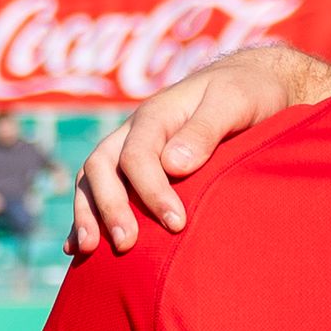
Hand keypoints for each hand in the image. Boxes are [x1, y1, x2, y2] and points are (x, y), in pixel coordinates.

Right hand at [69, 46, 330, 252]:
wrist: (249, 81)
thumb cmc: (246, 92)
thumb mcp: (233, 103)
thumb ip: (205, 130)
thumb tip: (173, 165)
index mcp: (156, 114)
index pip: (138, 155)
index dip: (152, 191)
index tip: (176, 223)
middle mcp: (133, 131)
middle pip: (101, 166)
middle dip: (110, 206)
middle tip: (127, 243)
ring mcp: (128, 149)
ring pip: (92, 178)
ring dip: (88, 214)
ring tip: (90, 249)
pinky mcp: (134, 168)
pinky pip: (98, 190)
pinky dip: (86, 216)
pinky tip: (81, 247)